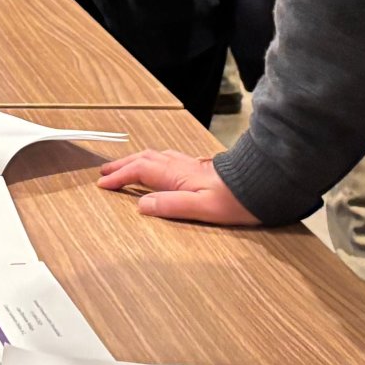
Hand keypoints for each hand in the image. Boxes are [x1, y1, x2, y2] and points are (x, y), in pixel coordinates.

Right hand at [97, 149, 260, 223]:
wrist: (262, 185)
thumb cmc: (236, 200)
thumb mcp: (201, 208)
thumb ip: (170, 205)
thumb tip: (141, 205)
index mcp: (176, 176)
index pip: (139, 172)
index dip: (119, 177)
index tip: (103, 184)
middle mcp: (180, 166)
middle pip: (143, 160)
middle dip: (122, 165)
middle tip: (105, 173)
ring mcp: (190, 165)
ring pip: (155, 156)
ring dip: (135, 160)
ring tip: (124, 167)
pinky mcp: (200, 168)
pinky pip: (168, 159)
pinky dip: (153, 160)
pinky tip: (159, 165)